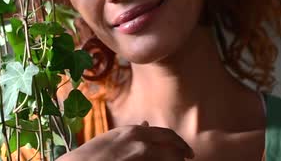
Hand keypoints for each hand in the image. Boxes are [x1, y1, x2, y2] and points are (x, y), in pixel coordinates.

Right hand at [58, 121, 194, 160]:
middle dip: (183, 152)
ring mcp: (141, 156)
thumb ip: (132, 133)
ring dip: (175, 160)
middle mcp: (141, 142)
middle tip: (189, 158)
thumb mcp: (112, 138)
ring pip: (170, 158)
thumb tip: (146, 124)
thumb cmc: (91, 155)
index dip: (178, 143)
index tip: (185, 151)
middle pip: (173, 145)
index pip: (166, 134)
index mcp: (134, 132)